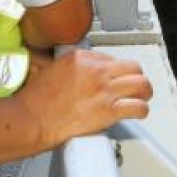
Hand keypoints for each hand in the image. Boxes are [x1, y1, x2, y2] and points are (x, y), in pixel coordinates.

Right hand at [14, 48, 151, 148]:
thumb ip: (69, 67)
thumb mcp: (49, 69)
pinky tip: (138, 111)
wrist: (32, 119)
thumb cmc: (36, 101)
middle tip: (134, 84)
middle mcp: (96, 71)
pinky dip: (141, 110)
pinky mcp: (109, 110)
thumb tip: (79, 73)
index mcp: (81, 58)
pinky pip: (138, 107)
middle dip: (135, 76)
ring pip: (141, 84)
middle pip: (132, 67)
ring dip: (144, 91)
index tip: (112, 78)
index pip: (110, 57)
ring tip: (142, 96)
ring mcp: (104, 90)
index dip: (114, 69)